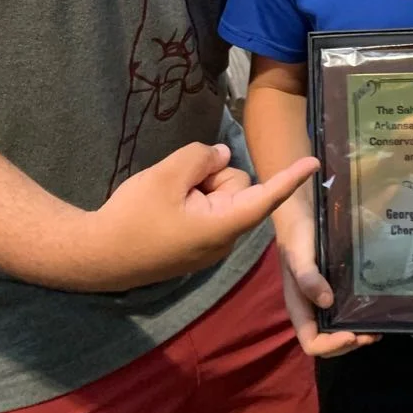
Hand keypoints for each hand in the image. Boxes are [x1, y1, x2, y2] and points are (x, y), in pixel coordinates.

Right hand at [81, 143, 317, 291]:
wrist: (97, 256)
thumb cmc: (133, 218)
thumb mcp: (167, 175)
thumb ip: (200, 158)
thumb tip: (221, 156)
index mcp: (224, 224)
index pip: (266, 195)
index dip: (290, 177)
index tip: (315, 163)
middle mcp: (224, 238)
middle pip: (238, 187)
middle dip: (214, 175)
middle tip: (178, 183)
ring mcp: (209, 244)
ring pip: (220, 195)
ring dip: (198, 187)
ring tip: (166, 197)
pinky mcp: (195, 245)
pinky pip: (205, 209)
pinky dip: (190, 200)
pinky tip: (163, 207)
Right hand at [275, 199, 377, 357]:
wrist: (301, 214)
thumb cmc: (297, 236)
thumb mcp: (300, 256)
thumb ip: (308, 278)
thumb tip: (327, 302)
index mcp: (299, 308)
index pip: (311, 343)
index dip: (331, 346)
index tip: (351, 334)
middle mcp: (310, 309)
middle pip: (327, 342)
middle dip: (349, 344)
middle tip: (372, 334)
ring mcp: (322, 300)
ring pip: (337, 330)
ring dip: (357, 335)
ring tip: (377, 329)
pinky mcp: (333, 289)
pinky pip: (344, 313)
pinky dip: (359, 319)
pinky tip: (373, 311)